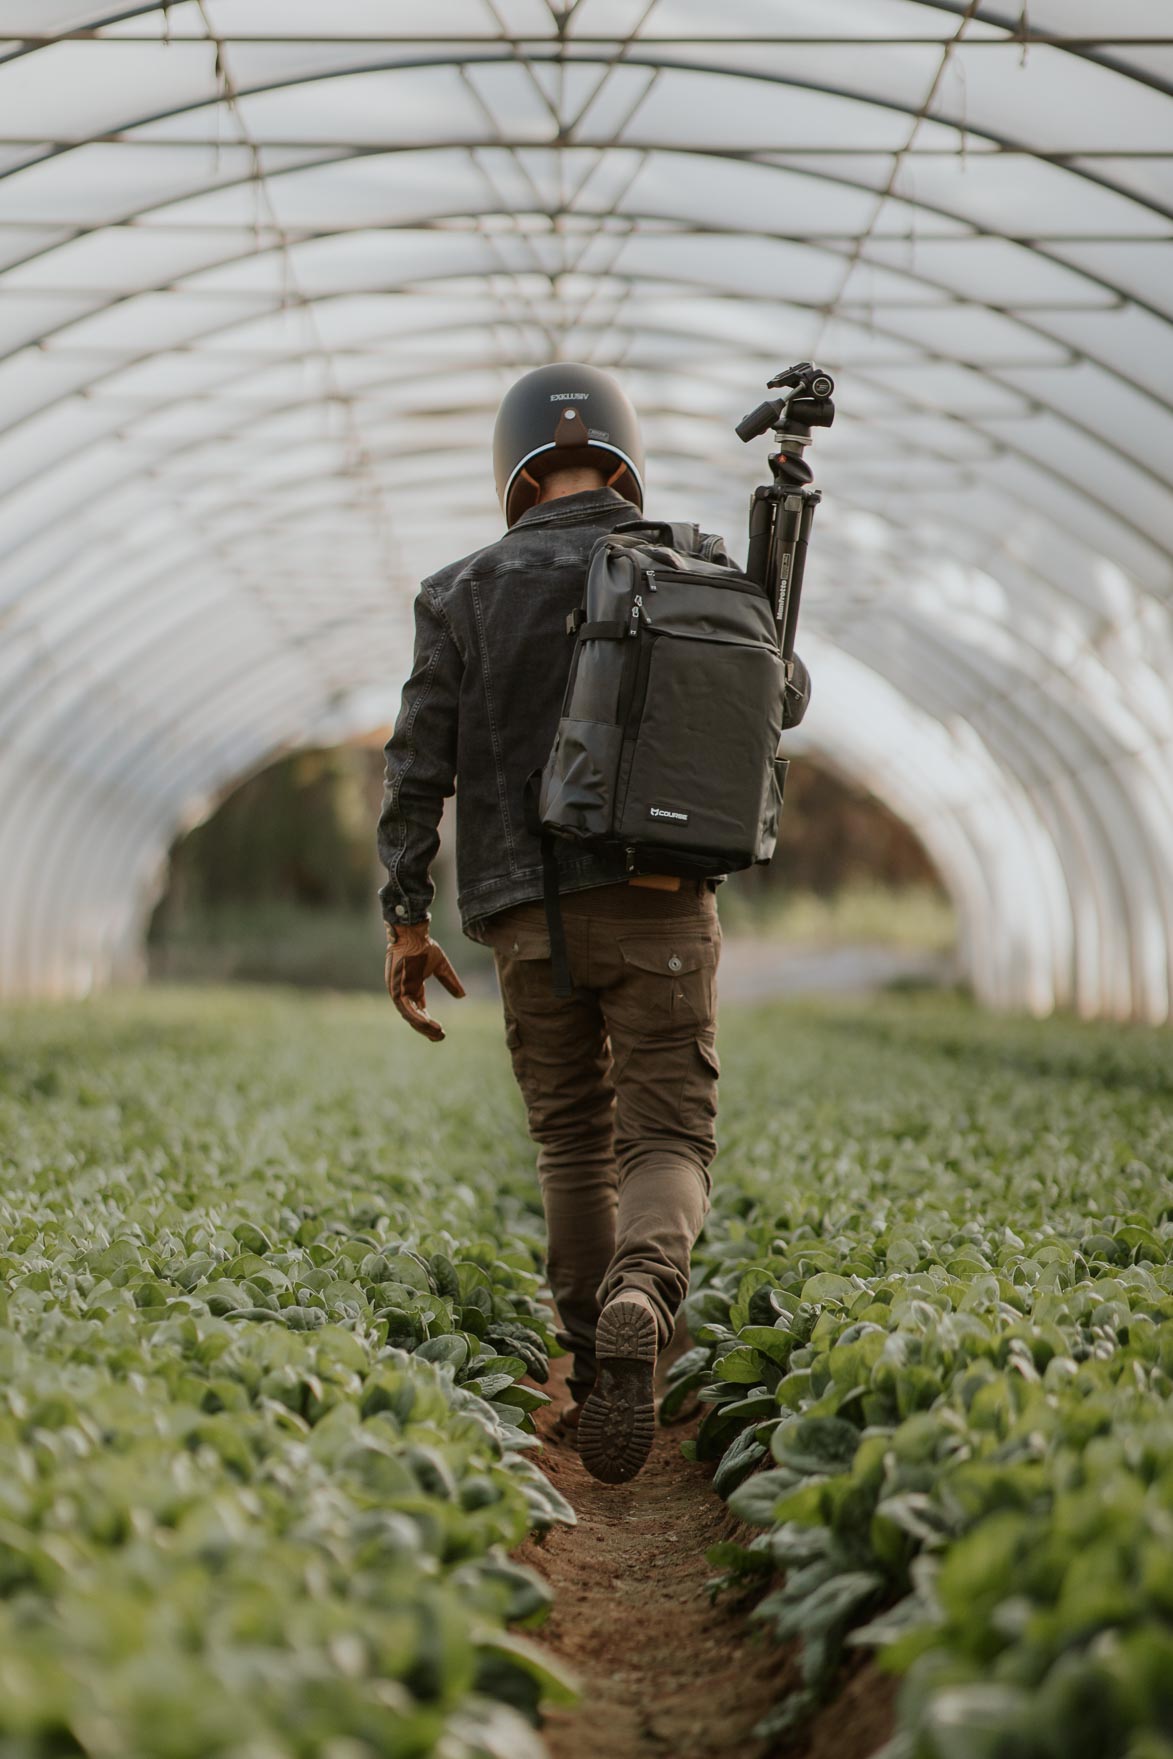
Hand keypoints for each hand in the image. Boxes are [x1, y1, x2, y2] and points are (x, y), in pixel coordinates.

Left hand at [385, 920, 465, 1041]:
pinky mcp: (396, 989)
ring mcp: (398, 991)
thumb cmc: (423, 947)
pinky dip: (417, 1017)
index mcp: (412, 987)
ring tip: (438, 1033)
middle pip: (414, 1017)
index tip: (441, 1031)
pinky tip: (429, 1023)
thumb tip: (462, 996)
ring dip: (423, 1026)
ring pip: (410, 1016)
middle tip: (440, 1037)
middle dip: (427, 1029)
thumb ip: (449, 981)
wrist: (412, 935)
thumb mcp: (441, 967)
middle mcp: (403, 992)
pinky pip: (406, 1009)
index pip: (419, 1011)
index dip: (428, 1022)